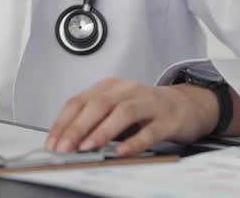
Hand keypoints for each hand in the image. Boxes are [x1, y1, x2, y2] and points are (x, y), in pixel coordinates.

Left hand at [45, 77, 217, 156]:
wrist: (187, 105)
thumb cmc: (146, 110)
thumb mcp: (117, 111)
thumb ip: (97, 123)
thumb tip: (70, 143)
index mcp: (110, 87)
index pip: (80, 101)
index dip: (63, 122)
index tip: (52, 142)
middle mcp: (128, 90)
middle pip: (98, 105)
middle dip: (77, 127)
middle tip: (64, 148)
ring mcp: (149, 102)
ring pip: (123, 113)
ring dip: (101, 131)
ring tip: (87, 148)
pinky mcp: (167, 119)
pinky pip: (150, 130)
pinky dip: (134, 141)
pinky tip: (122, 152)